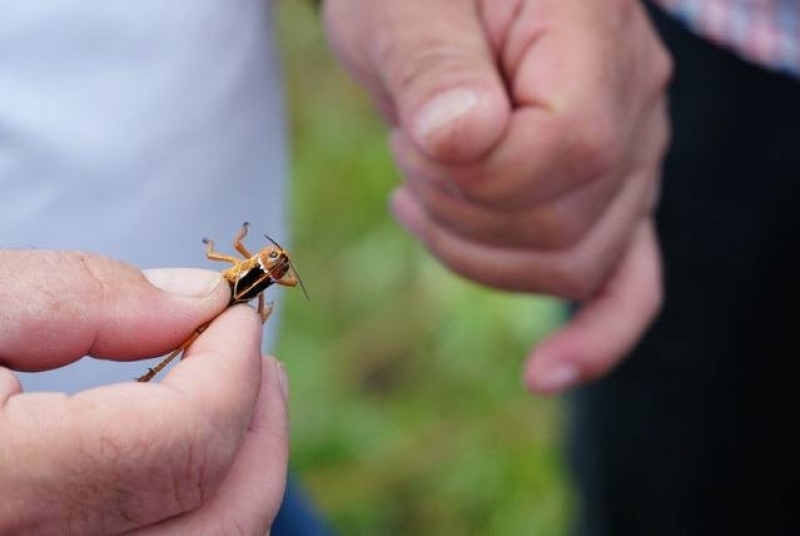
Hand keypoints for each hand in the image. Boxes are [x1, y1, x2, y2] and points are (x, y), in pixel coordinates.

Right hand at [0, 250, 288, 533]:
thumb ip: (78, 298)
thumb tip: (198, 303)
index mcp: (11, 487)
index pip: (184, 441)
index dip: (233, 367)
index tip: (235, 314)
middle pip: (217, 519)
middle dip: (259, 426)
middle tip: (257, 362)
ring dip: (240, 470)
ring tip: (236, 401)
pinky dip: (198, 502)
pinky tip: (184, 449)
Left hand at [323, 0, 671, 393]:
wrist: (435, 2)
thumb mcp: (402, 6)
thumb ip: (434, 67)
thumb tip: (463, 143)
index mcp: (594, 40)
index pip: (561, 158)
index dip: (471, 176)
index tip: (412, 136)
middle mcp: (636, 104)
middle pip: (567, 229)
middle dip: (461, 214)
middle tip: (410, 151)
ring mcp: (631, 157)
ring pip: (575, 267)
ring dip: (478, 249)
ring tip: (429, 187)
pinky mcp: (607, 197)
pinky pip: (626, 280)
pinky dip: (596, 334)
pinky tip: (547, 372)